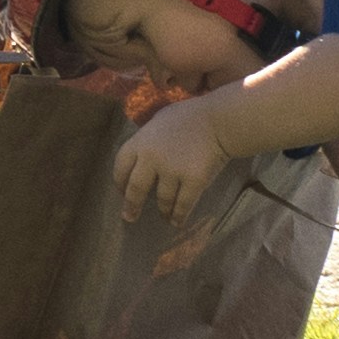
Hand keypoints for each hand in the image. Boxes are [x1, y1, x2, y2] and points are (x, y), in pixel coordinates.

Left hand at [116, 97, 234, 225]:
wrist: (219, 120)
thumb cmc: (190, 116)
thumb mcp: (160, 121)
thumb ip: (147, 139)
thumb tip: (141, 155)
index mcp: (141, 142)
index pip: (121, 167)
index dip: (120, 182)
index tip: (122, 191)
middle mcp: (152, 158)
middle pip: (136, 188)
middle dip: (132, 206)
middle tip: (130, 217)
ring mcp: (173, 171)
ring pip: (163, 199)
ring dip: (163, 210)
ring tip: (164, 216)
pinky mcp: (193, 181)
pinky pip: (183, 205)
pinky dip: (179, 216)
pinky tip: (177, 222)